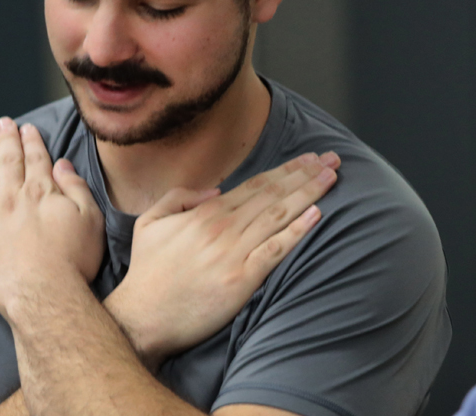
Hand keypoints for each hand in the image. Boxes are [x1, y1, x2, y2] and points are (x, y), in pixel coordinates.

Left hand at [0, 117, 104, 318]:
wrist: (43, 297)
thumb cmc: (73, 263)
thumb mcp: (90, 221)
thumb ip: (76, 189)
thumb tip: (62, 165)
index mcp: (42, 192)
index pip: (35, 159)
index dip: (31, 141)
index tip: (27, 128)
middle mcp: (13, 198)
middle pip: (8, 161)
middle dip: (6, 139)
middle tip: (3, 123)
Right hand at [105, 152, 339, 369]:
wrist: (142, 317)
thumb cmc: (147, 271)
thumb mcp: (149, 222)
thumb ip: (179, 197)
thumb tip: (214, 191)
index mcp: (204, 213)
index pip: (254, 185)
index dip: (286, 170)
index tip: (309, 159)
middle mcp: (223, 228)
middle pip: (273, 195)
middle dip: (306, 174)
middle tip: (333, 160)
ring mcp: (234, 254)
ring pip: (279, 216)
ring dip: (309, 194)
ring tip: (331, 178)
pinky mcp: (242, 280)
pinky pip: (276, 250)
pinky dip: (298, 231)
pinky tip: (316, 215)